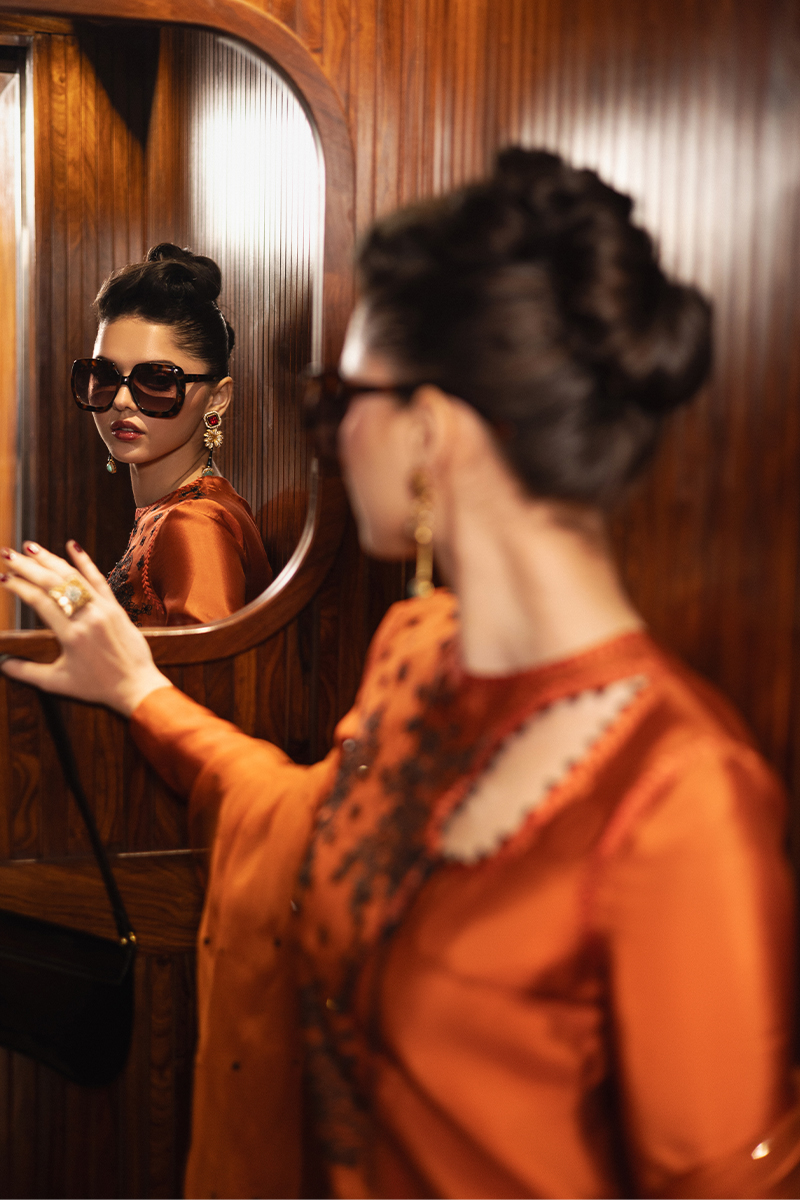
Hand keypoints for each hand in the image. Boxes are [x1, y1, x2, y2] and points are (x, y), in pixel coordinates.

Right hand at [0, 541, 171, 716]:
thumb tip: (1, 664)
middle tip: (7, 554)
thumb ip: (25, 671)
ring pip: (74, 576)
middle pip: (53, 583)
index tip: (3, 578)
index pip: (39, 601)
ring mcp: (103, 609)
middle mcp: (87, 617)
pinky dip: (85, 561)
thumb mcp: (57, 683)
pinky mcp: (116, 607)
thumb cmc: (97, 687)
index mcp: (70, 635)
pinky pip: (99, 579)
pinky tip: (72, 545)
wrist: (136, 686)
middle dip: (27, 566)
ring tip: (30, 547)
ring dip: (50, 559)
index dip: (19, 587)